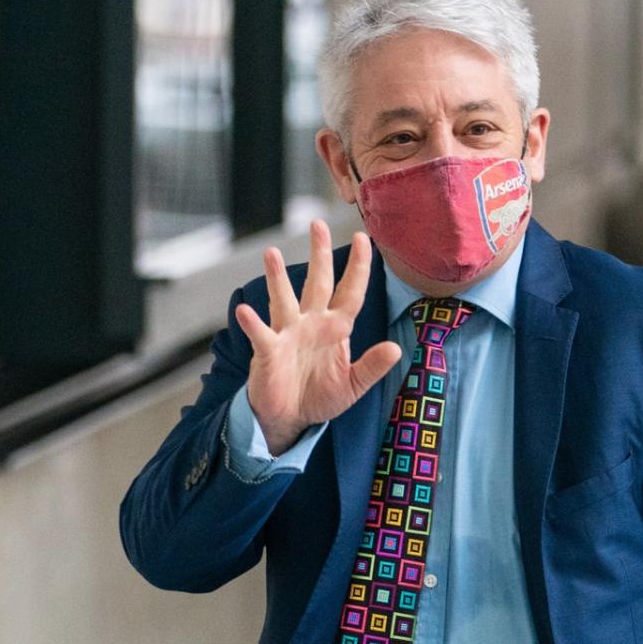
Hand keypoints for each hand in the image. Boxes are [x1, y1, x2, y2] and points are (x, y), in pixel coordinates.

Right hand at [235, 222, 400, 454]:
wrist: (291, 418)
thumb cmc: (321, 397)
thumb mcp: (353, 385)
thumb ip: (373, 367)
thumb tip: (397, 349)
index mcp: (336, 329)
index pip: (351, 293)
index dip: (358, 268)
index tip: (365, 239)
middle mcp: (311, 324)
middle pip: (317, 284)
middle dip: (319, 255)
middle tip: (317, 224)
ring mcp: (288, 334)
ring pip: (284, 300)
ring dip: (277, 278)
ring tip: (272, 254)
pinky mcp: (268, 352)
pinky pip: (261, 334)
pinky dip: (252, 324)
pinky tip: (245, 311)